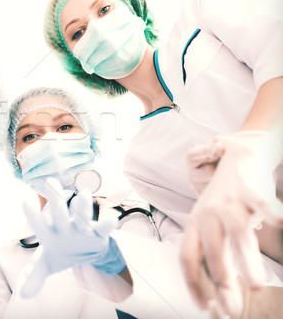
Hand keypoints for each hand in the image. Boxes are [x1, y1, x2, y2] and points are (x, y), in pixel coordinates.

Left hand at [20, 178, 124, 298]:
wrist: (82, 252)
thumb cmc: (60, 253)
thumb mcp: (46, 265)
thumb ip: (34, 277)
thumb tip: (23, 294)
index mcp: (49, 233)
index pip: (38, 225)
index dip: (33, 215)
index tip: (24, 202)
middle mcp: (64, 226)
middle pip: (59, 212)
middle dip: (55, 198)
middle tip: (50, 182)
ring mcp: (81, 227)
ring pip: (82, 213)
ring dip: (82, 205)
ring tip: (83, 194)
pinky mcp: (98, 232)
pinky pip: (103, 227)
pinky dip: (108, 224)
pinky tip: (112, 220)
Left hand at [181, 131, 282, 316]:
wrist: (237, 157)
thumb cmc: (223, 198)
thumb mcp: (207, 220)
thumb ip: (210, 248)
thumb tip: (217, 286)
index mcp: (194, 222)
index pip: (187, 256)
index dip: (193, 282)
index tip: (202, 306)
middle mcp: (208, 213)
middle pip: (212, 250)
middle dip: (222, 281)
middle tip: (231, 307)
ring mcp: (231, 203)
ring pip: (237, 235)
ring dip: (247, 261)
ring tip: (256, 285)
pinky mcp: (252, 193)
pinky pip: (264, 208)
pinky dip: (275, 217)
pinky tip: (281, 223)